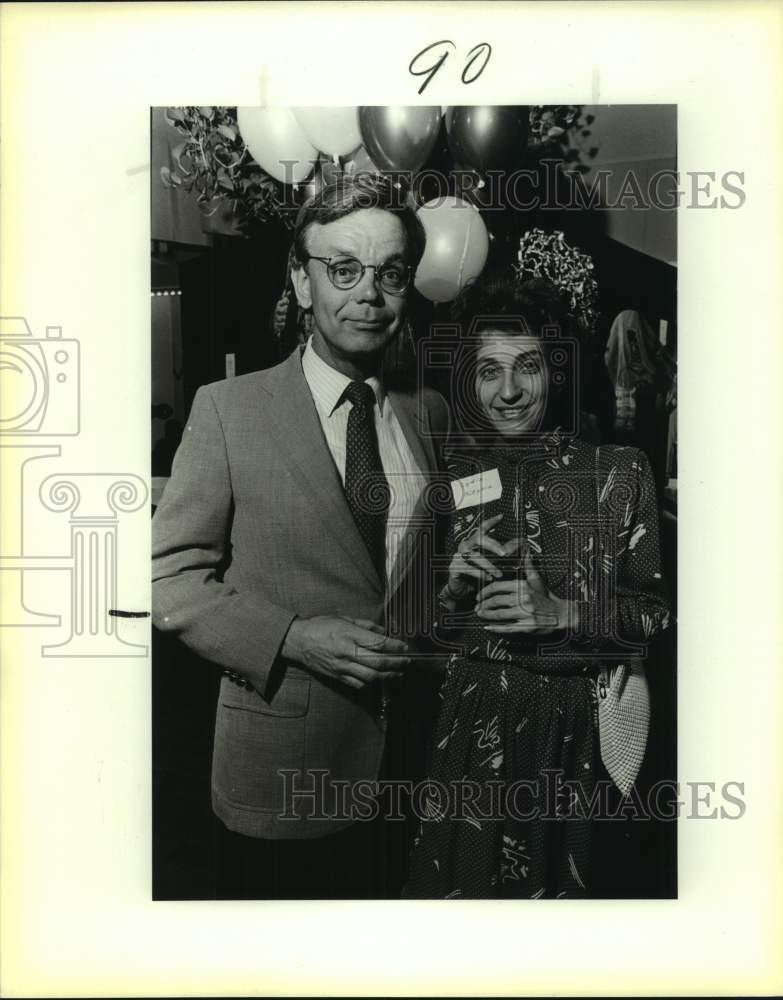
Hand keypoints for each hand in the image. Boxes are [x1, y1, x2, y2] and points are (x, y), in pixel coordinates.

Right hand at [281, 615, 411, 690]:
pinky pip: (358, 684)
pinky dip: (371, 683)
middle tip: (407, 661)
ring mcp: (342, 667)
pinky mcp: (337, 676)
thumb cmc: (319, 626)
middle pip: (378, 662)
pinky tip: (379, 679)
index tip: (404, 646)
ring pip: (371, 676)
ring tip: (398, 673)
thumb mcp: (343, 618)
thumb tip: (382, 631)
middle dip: (396, 663)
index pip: (378, 643)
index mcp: (349, 635)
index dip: (394, 646)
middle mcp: (347, 652)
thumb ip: (365, 625)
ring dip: (388, 675)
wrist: (297, 641)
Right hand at [445, 514, 511, 601]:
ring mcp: (458, 556)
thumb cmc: (477, 573)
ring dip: (489, 565)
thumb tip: (518, 545)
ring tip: (499, 574)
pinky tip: (488, 578)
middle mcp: (465, 545)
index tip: (501, 517)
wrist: (460, 589)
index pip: (481, 528)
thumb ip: (501, 554)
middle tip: (504, 553)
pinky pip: (467, 568)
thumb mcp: (491, 562)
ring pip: (474, 556)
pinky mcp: (454, 567)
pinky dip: (479, 574)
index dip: (491, 522)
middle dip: (493, 545)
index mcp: (474, 541)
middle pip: (478, 539)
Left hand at [475, 548, 576, 634]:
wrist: (561, 614)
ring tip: (480, 615)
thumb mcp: (537, 580)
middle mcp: (523, 599)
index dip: (485, 592)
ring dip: (487, 615)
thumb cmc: (546, 597)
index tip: (479, 596)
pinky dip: (496, 628)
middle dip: (484, 604)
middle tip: (476, 607)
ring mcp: (525, 613)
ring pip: (500, 614)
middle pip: (496, 601)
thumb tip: (526, 549)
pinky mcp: (527, 626)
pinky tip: (488, 627)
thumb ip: (528, 566)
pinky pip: (507, 628)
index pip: (498, 587)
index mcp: (523, 586)